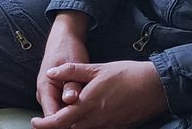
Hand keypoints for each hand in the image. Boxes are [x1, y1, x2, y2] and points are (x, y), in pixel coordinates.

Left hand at [30, 61, 166, 128]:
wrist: (156, 86)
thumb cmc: (126, 74)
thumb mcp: (96, 68)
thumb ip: (71, 71)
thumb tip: (51, 72)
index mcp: (87, 104)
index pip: (60, 121)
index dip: (45, 124)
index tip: (35, 122)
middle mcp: (96, 119)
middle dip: (57, 126)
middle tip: (47, 119)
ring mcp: (108, 125)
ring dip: (71, 126)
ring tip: (64, 116)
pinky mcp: (118, 127)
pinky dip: (87, 126)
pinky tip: (86, 118)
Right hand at [37, 11, 89, 117]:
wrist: (64, 39)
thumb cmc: (68, 50)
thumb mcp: (73, 66)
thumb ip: (72, 85)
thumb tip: (70, 100)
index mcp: (45, 87)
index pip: (50, 115)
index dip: (63, 123)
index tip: (79, 124)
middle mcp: (44, 95)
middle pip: (55, 117)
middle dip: (71, 121)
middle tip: (90, 120)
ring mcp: (49, 96)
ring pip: (60, 113)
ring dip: (73, 116)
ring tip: (91, 116)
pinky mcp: (56, 95)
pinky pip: (63, 108)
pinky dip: (74, 110)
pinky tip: (87, 109)